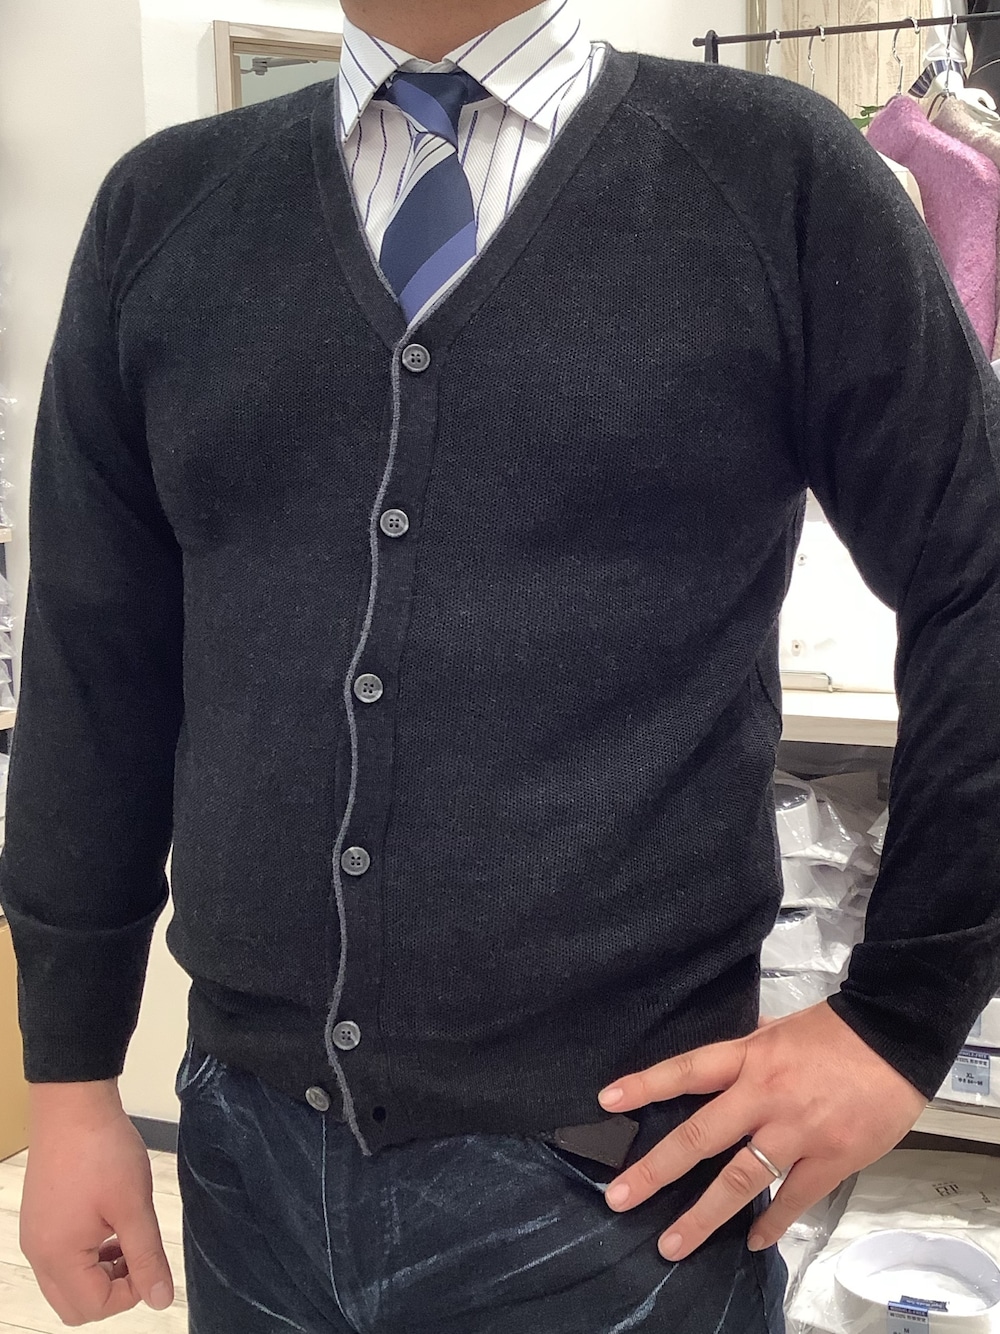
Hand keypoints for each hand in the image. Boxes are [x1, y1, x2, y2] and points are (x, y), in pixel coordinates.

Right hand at [20, 1081, 174, 1324]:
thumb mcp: (134, 1206)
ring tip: (127, 1237)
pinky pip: (60, 1258)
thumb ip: (147, 1257)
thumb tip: (160, 1298)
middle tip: (138, 1256)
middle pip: (75, 1305)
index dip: (131, 1292)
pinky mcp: (39, 1218)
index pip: (94, 1306)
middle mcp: (38, 1253)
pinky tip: (109, 1224)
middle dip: (112, 1290)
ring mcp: (35, 1235)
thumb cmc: (103, 1151)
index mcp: (58, 1256)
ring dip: (100, 1273)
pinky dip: (87, 1255)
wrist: (74, 1104)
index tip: (151, 1261)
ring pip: (66, 1283)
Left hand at [595, 1001, 926, 1260]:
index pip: (686, 1071)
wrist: (895, 1035)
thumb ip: (746, 1050)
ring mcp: (797, 1131)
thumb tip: (718, 1063)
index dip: (645, 1084)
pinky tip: (753, 1242)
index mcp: (749, 1057)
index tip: (606, 1101)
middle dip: (656, 1170)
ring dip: (703, 1216)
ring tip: (671, 1244)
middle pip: (700, 1137)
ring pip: (741, 1180)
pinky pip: (793, 1199)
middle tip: (620, 1198)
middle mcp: (764, 1095)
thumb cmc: (834, 1029)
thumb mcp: (777, 1028)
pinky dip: (772, 1223)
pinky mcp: (832, 1158)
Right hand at [926, 71, 999, 123]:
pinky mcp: (959, 122)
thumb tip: (994, 108)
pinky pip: (971, 127)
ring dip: (985, 126)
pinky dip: (979, 127)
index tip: (997, 117)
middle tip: (998, 122)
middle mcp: (964, 111)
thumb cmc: (969, 94)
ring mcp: (961, 117)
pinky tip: (985, 127)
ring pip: (975, 124)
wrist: (951, 98)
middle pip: (979, 119)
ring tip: (994, 125)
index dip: (990, 115)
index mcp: (969, 102)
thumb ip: (988, 99)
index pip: (981, 110)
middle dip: (990, 122)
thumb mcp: (979, 93)